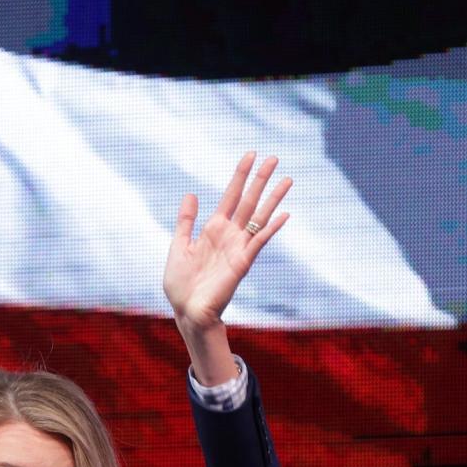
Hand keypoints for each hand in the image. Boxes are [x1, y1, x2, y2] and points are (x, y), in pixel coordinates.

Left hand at [163, 152, 291, 333]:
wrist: (186, 311)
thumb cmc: (181, 285)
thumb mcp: (179, 246)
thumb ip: (186, 221)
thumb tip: (191, 194)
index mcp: (214, 229)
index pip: (231, 195)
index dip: (240, 175)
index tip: (251, 155)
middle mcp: (230, 235)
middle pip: (248, 200)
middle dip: (260, 179)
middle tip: (274, 157)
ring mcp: (238, 247)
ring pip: (259, 216)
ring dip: (273, 198)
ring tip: (287, 179)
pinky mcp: (242, 262)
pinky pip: (259, 241)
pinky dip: (272, 228)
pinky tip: (285, 214)